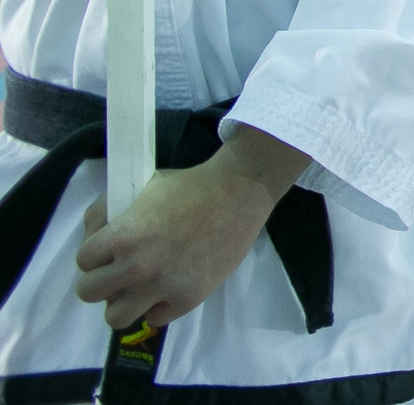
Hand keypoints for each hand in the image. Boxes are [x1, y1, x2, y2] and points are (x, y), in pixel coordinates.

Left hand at [74, 128, 308, 328]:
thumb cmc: (191, 185)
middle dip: (102, 280)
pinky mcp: (188, 298)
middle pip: (89, 293)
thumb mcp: (143, 186)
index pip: (83, 262)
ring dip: (124, 302)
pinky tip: (169, 288)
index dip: (95, 255)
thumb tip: (94, 234)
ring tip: (139, 288)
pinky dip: (158, 306)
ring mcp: (162, 286)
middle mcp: (137, 266)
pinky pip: (155, 319)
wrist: (240, 192)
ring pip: (116, 318)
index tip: (109, 251)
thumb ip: (111, 211)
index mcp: (122, 236)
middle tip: (120, 272)